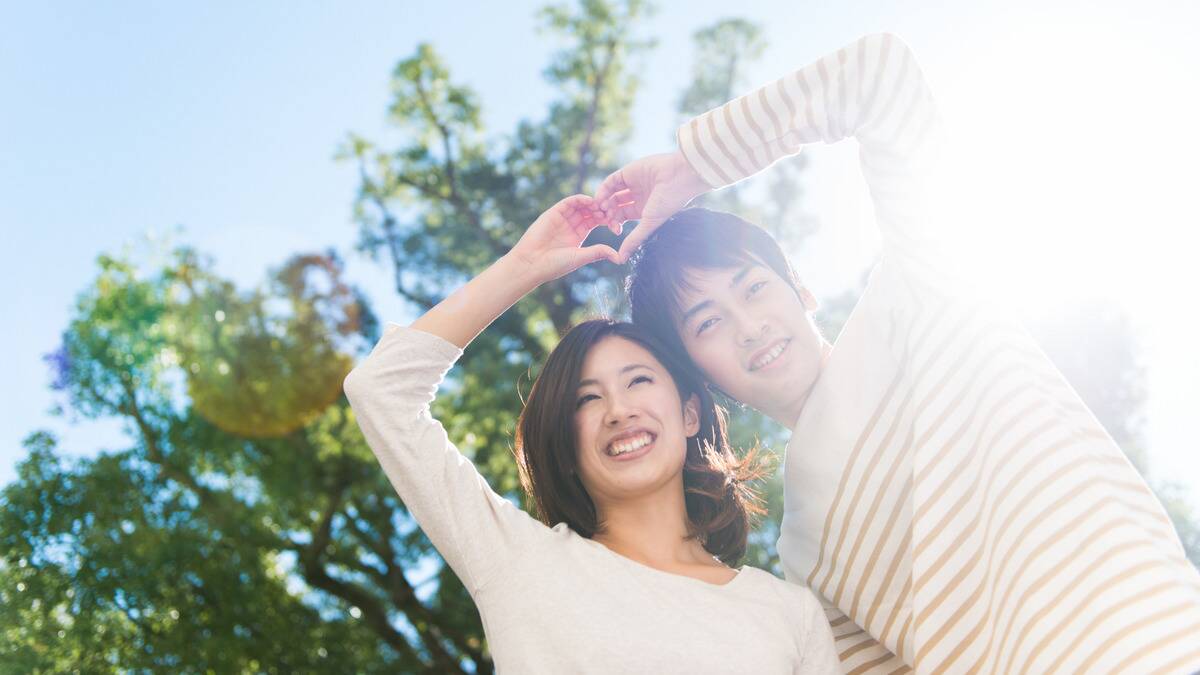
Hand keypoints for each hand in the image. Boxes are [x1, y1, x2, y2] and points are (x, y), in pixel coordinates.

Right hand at [508, 194, 620, 283]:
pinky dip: (580, 199)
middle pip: (589, 211)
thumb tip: (619, 257)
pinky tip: (590, 201)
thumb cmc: (555, 265)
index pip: (595, 221)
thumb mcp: (581, 257)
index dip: (606, 220)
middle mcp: (570, 225)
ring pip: (580, 205)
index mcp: (578, 235)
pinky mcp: (553, 213)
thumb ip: (598, 252)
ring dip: (592, 203)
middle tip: (611, 211)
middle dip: (601, 210)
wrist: (532, 264)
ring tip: (601, 206)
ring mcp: (562, 218)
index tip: (616, 224)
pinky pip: (568, 202)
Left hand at [594, 151, 711, 261]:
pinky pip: (612, 180)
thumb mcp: (648, 223)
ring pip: (611, 193)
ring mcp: (632, 183)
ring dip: (605, 201)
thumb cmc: (668, 202)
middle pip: (615, 206)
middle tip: (604, 218)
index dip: (615, 223)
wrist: (679, 176)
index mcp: (642, 209)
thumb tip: (621, 260)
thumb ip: (633, 240)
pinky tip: (601, 197)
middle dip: (608, 213)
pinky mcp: (629, 171)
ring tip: (603, 208)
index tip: (616, 229)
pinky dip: (604, 189)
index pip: (622, 217)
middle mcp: (637, 196)